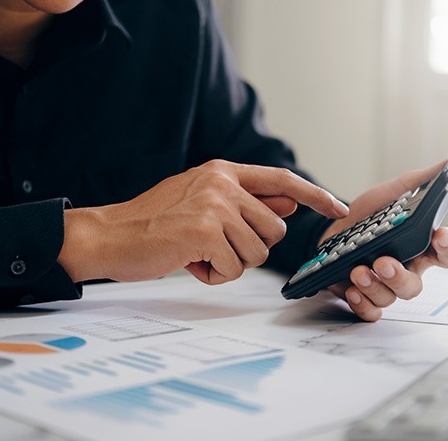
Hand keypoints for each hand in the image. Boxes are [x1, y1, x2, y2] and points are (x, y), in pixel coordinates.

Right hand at [58, 159, 348, 284]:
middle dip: (250, 249)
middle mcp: (222, 183)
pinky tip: (189, 263)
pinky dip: (214, 275)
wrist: (110, 236)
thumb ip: (246, 202)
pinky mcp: (205, 231)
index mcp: (223, 172)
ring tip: (197, 254)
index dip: (314, 195)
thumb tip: (288, 204)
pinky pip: (234, 269)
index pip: (282, 179)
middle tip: (215, 248)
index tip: (337, 208)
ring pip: (257, 253)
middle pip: (274, 231)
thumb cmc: (154, 222)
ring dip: (230, 264)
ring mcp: (214, 205)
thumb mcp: (202, 201)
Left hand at [322, 145, 447, 321]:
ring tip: (358, 270)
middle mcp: (407, 268)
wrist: (334, 224)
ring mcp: (385, 285)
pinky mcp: (362, 295)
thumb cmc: (375, 212)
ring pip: (391, 298)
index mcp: (422, 246)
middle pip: (416, 286)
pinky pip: (369, 312)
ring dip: (375, 287)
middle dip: (400, 276)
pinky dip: (361, 305)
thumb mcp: (405, 188)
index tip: (441, 234)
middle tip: (383, 262)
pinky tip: (350, 290)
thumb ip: (441, 175)